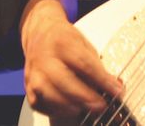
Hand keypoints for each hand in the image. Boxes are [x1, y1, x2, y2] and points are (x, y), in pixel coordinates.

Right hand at [23, 0, 122, 118]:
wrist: (39, 33)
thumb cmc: (64, 40)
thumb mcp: (84, 45)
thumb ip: (98, 68)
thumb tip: (116, 88)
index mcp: (62, 43)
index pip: (84, 64)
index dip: (102, 80)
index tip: (116, 91)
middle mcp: (45, 58)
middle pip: (64, 81)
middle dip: (85, 96)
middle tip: (101, 105)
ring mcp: (34, 73)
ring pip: (50, 95)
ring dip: (70, 106)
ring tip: (86, 109)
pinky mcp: (28, 86)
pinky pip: (39, 104)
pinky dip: (55, 110)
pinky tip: (69, 109)